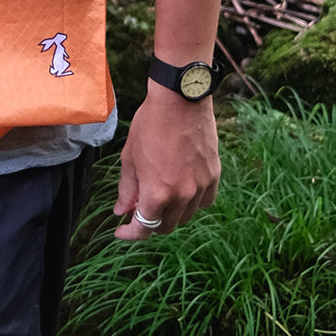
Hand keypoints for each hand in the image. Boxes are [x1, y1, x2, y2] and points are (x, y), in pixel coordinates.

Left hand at [113, 84, 219, 239]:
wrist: (181, 100)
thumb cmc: (150, 125)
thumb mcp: (130, 158)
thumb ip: (126, 190)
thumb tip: (121, 211)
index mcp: (157, 194)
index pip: (143, 229)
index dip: (130, 234)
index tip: (121, 232)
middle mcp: (182, 196)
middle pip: (166, 226)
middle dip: (149, 223)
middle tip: (137, 209)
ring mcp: (201, 186)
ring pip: (186, 216)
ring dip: (170, 214)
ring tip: (159, 196)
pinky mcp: (214, 175)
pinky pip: (204, 202)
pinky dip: (192, 203)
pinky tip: (182, 190)